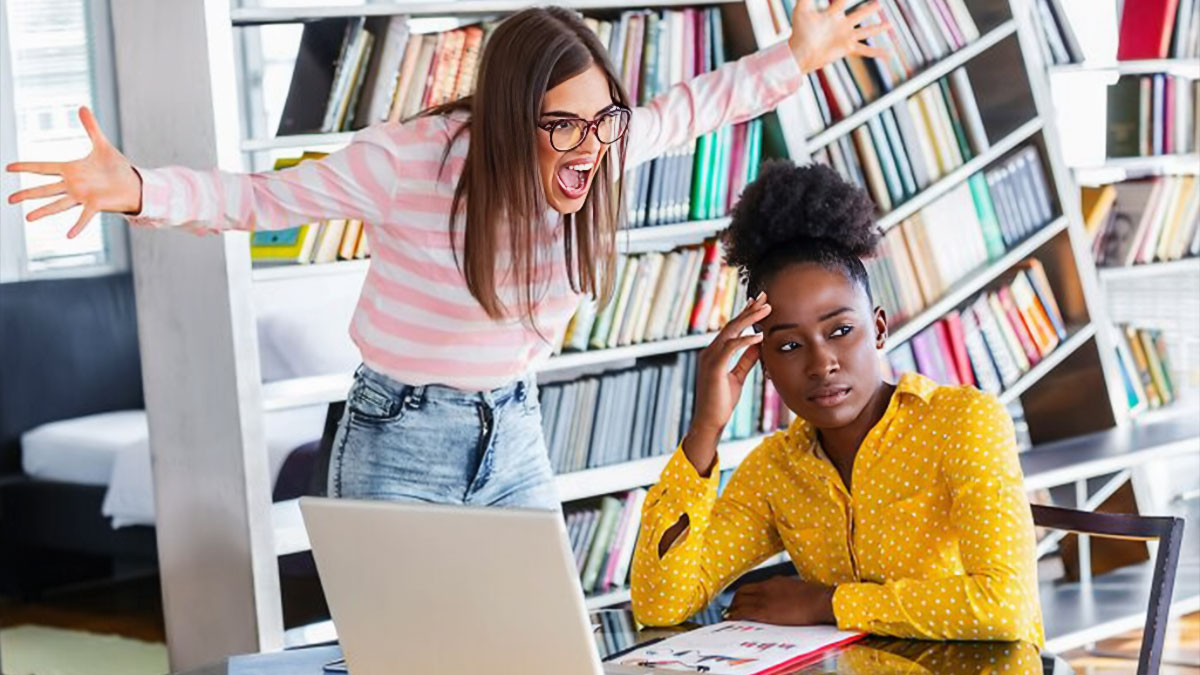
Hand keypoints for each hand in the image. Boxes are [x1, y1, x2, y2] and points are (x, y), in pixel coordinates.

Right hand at [6, 106, 141, 237]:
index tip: (7, 167)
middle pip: (44, 189)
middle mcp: (73, 185)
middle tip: (9, 200)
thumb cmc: (117, 167)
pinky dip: (78, 225)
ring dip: (43, 211)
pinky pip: (84, 216)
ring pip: (58, 204)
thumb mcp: (102, 144)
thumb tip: (82, 106)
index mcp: (71, 170)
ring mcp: (83, 196)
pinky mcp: (96, 204)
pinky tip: (69, 235)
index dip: (25, 167)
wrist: (134, 183)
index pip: (43, 168)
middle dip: (27, 194)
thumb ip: (90, 127)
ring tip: (28, 218)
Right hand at [683, 292, 770, 474]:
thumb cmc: (722, 402)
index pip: (732, 329)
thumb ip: (746, 360)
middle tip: (765, 296)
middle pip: (731, 325)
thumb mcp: (738, 376)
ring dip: (749, 319)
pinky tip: (758, 336)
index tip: (759, 303)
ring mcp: (710, 358)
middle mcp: (710, 352)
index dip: (746, 314)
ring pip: (730, 332)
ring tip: (766, 309)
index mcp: (715, 353)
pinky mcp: (714, 368)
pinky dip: (744, 341)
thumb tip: (759, 344)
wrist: (710, 422)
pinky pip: (730, 349)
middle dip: (749, 310)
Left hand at [726, 576, 836, 625]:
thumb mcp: (798, 589)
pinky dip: (735, 616)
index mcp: (775, 581)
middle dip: (735, 601)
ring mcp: (764, 599)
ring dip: (733, 609)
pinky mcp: (765, 612)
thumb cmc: (816, 597)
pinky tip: (732, 620)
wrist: (821, 601)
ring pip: (739, 602)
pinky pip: (743, 613)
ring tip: (730, 617)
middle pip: (742, 592)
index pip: (752, 586)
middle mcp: (766, 588)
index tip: (741, 601)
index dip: (743, 595)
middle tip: (732, 609)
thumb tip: (786, 600)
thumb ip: (787, 592)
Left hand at [788, 0, 888, 73]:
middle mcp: (841, 25)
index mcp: (832, 15)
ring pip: (866, 31)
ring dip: (878, 28)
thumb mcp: (802, 9)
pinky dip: (876, 52)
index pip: (842, 1)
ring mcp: (845, 37)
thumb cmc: (799, 32)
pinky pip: (865, 50)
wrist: (801, 53)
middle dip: (869, 10)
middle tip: (879, 4)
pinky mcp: (847, 48)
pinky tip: (887, 54)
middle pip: (859, 15)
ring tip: (889, 25)